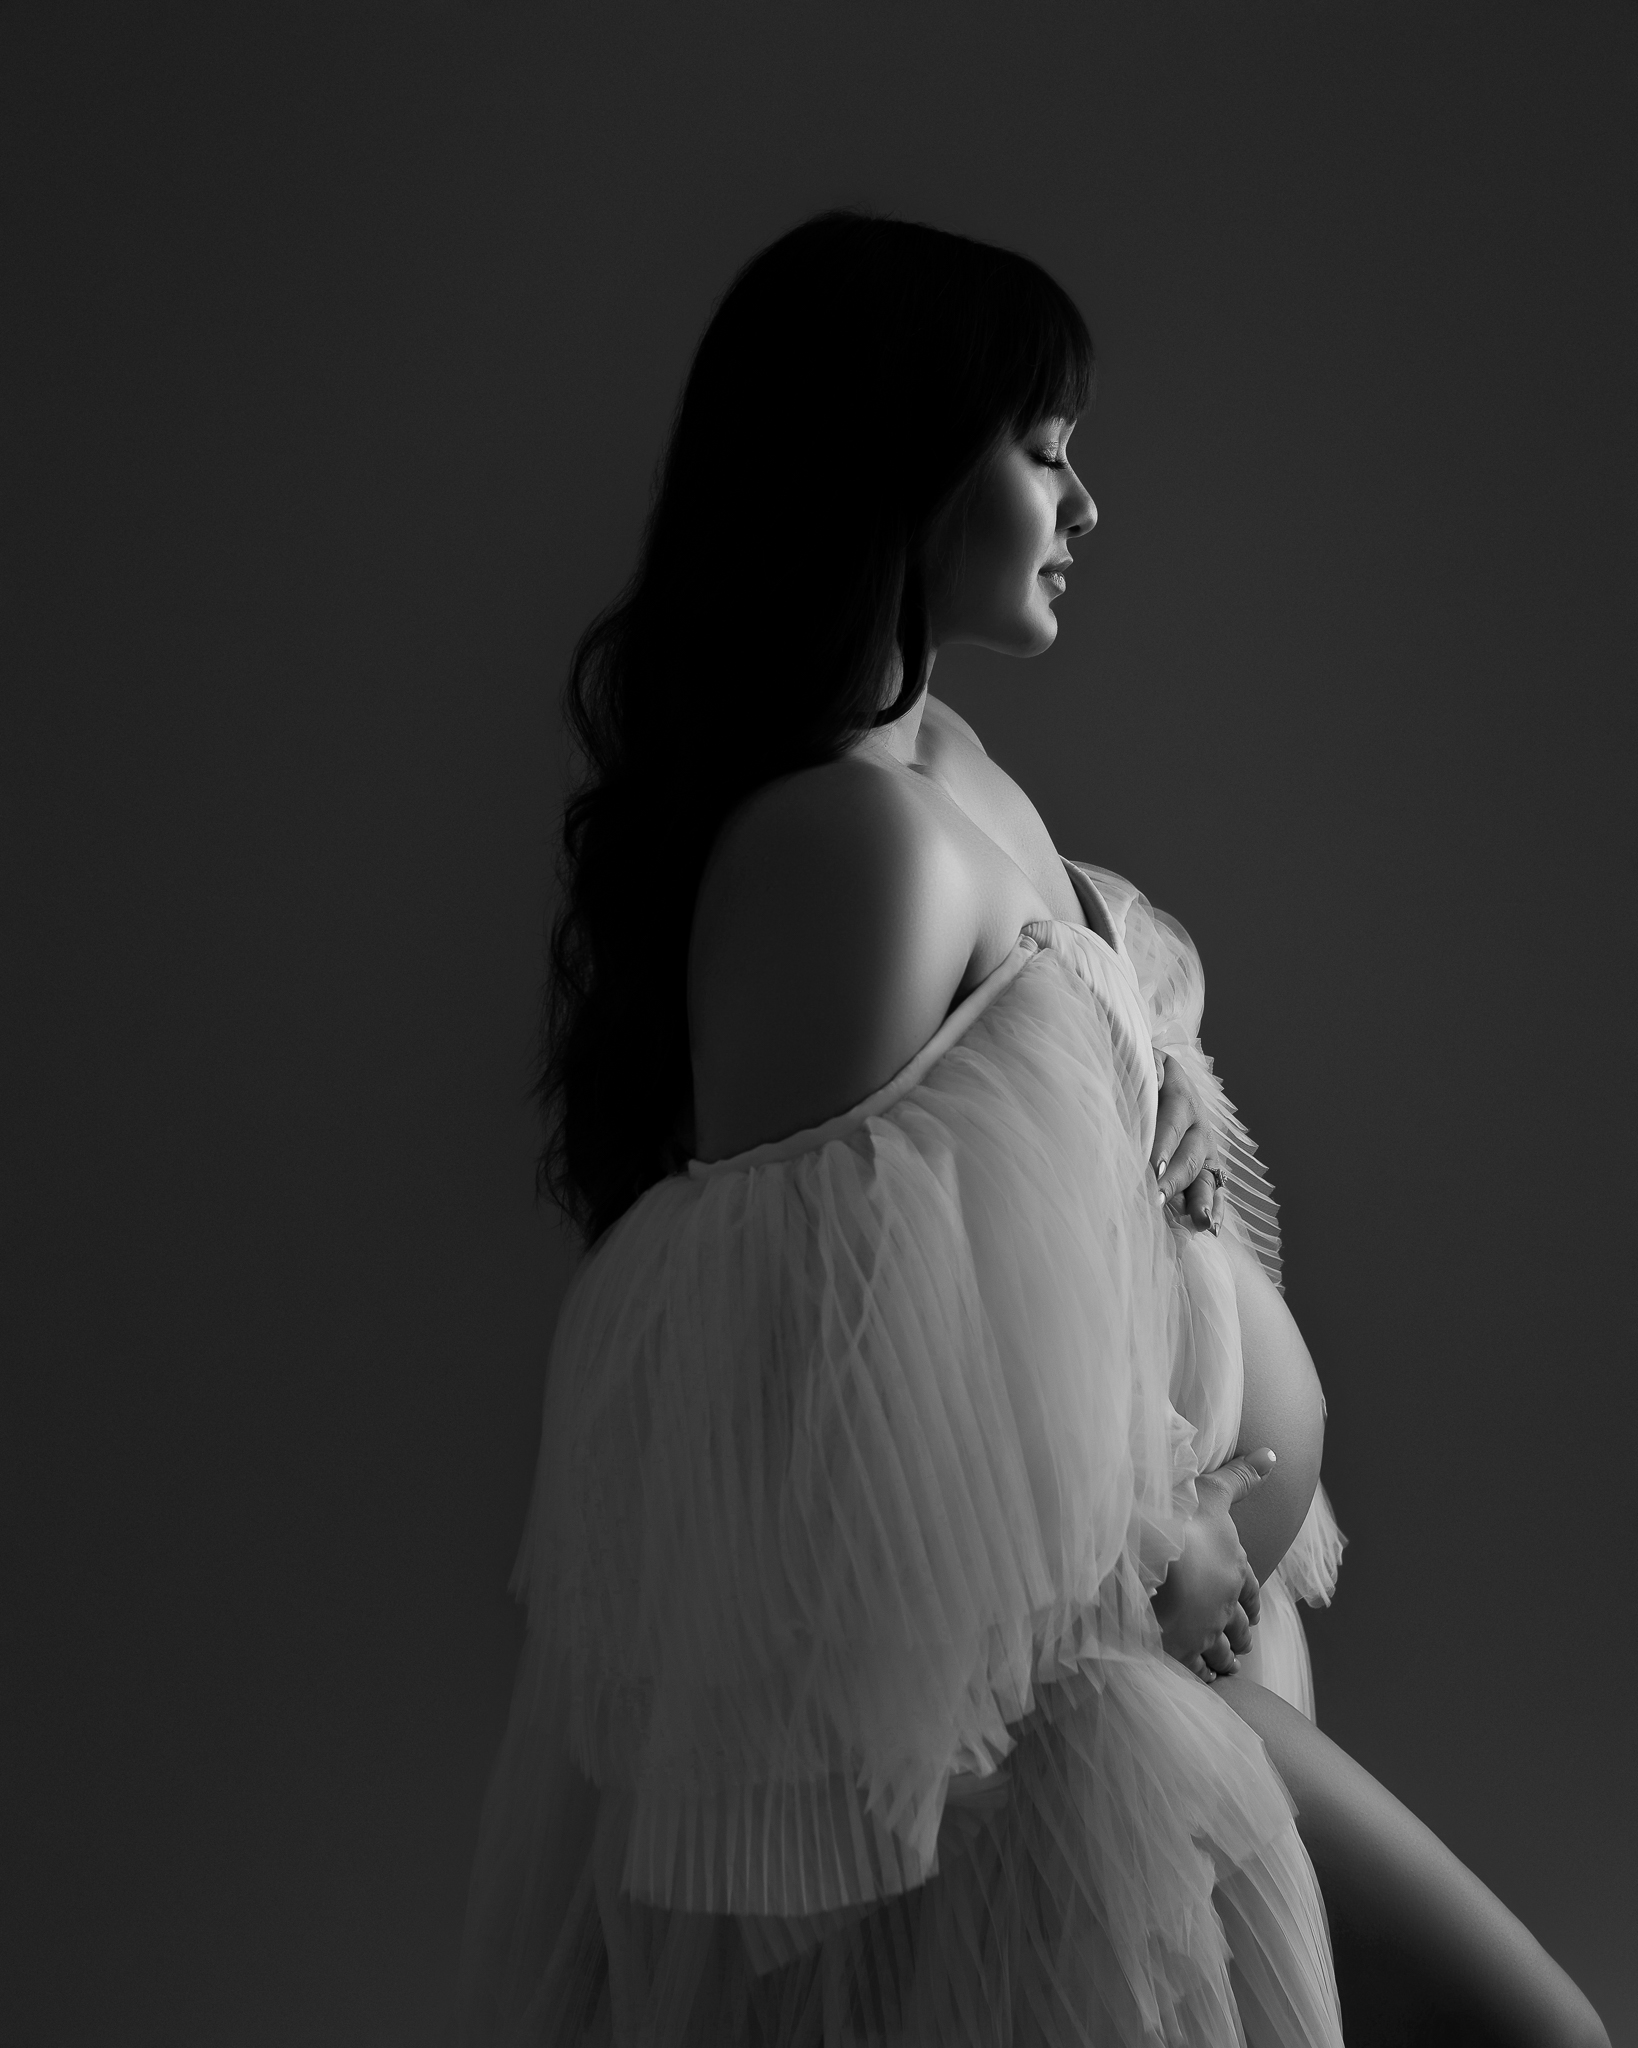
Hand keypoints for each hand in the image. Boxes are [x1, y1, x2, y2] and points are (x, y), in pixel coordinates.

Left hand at [1151, 1053, 1226, 1233]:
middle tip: (1158, 1200)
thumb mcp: (1141, 1064)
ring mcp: (1205, 1148)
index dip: (1165, 1144)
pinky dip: (1213, 1209)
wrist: (1154, 1078)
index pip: (1174, 1121)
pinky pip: (1214, 1191)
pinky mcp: (1206, 1168)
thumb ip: (1147, 1069)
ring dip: (1201, 1201)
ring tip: (1199, 1223)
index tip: (1152, 1167)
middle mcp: (1198, 1124)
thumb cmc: (1138, 1075)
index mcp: (1181, 1095)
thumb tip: (1154, 1075)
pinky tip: (1210, 1228)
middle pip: (1191, 1154)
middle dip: (1176, 1179)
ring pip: (1206, 1176)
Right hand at [1151, 1449, 1273, 1681]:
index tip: (1252, 1611)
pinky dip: (1201, 1676)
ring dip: (1226, 1660)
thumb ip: (1241, 1477)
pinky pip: (1196, 1670)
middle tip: (1241, 1644)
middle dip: (1241, 1635)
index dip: (1251, 1602)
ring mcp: (1203, 1630)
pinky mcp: (1180, 1650)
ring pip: (1222, 1653)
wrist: (1147, 1557)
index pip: (1250, 1592)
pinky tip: (1200, 1679)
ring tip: (1227, 1667)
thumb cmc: (1180, 1521)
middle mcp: (1225, 1605)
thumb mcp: (1213, 1492)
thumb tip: (1272, 1456)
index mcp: (1234, 1570)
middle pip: (1240, 1627)